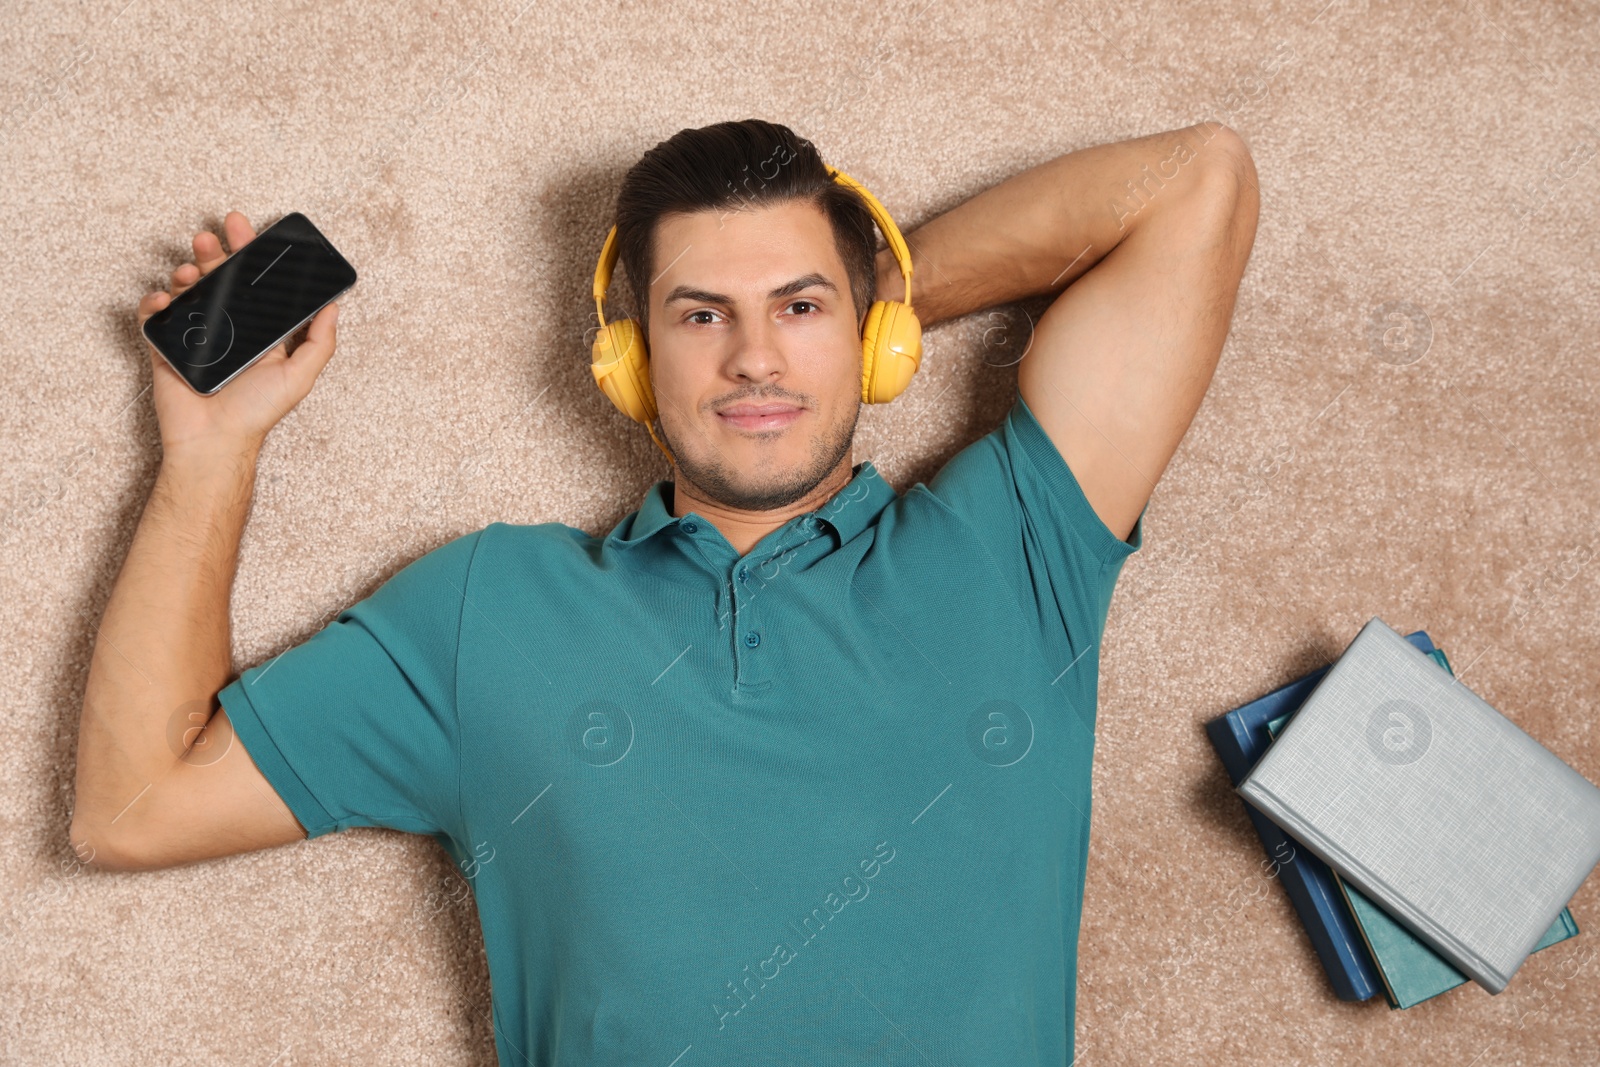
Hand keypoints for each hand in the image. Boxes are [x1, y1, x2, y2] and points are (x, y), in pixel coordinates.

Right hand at [138, 211, 340, 463]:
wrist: (212, 442)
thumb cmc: (256, 414)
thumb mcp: (299, 376)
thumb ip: (319, 343)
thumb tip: (334, 307)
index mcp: (257, 332)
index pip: (255, 285)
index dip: (249, 255)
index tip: (246, 230)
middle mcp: (226, 329)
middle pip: (218, 279)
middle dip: (214, 253)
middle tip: (210, 236)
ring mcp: (193, 336)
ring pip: (186, 291)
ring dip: (186, 272)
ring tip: (190, 270)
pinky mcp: (164, 346)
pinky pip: (155, 316)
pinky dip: (155, 302)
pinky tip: (164, 299)